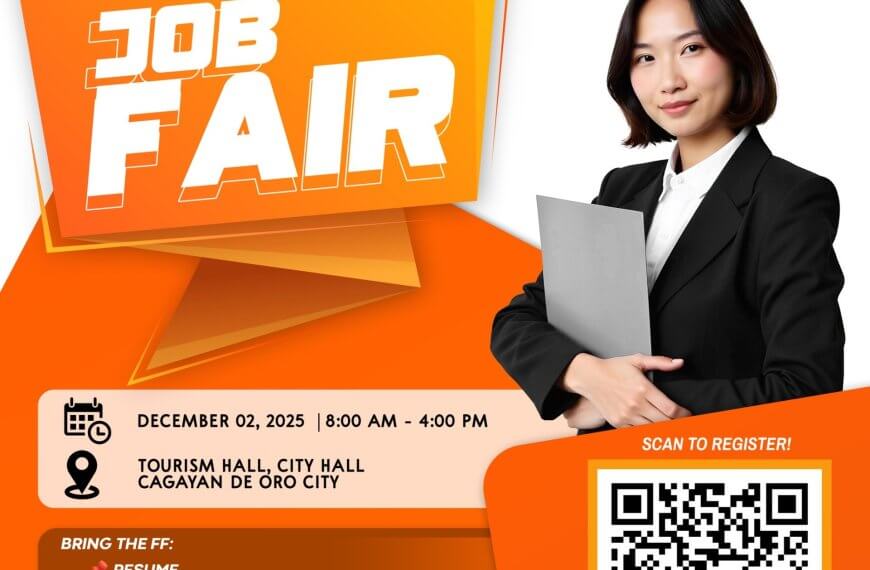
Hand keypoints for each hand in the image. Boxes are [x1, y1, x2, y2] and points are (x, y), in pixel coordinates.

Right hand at [561, 353, 691, 427]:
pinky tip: (651, 426)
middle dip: (677, 422)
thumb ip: (660, 362)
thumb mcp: (637, 360)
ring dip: (663, 428)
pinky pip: (637, 433)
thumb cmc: (612, 368)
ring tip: (668, 424)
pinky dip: (646, 432)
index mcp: (643, 389)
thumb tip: (679, 363)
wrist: (588, 377)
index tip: (687, 413)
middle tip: (682, 420)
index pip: (671, 409)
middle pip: (665, 422)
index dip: (684, 414)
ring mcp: (626, 416)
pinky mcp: (618, 423)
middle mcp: (635, 404)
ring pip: (652, 429)